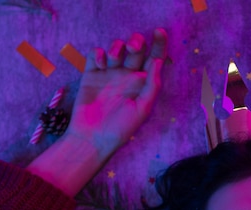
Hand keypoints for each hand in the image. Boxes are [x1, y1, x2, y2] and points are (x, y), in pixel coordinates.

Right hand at [67, 28, 167, 158]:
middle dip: (136, 42)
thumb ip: (152, 85)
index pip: (154, 59)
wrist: (93, 137)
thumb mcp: (142, 109)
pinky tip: (100, 63)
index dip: (159, 44)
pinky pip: (95, 54)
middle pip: (135, 49)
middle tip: (133, 48)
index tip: (159, 32)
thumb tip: (158, 61)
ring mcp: (109, 74)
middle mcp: (128, 76)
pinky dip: (98, 53)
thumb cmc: (121, 128)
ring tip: (113, 57)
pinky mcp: (92, 74)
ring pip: (116, 48)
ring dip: (116, 46)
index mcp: (143, 84)